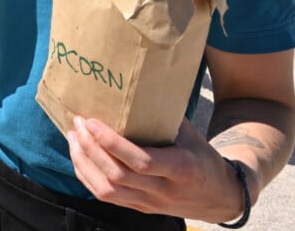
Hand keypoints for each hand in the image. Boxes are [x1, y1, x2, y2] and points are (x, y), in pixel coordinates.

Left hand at [67, 117, 244, 222]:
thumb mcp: (190, 134)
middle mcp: (164, 190)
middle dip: (91, 148)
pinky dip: (87, 176)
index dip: (112, 143)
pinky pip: (106, 196)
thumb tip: (135, 86)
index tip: (92, 122)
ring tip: (73, 137)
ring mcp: (150, 203)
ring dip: (84, 163)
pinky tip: (79, 156)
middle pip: (118, 175)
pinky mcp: (140, 208)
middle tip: (78, 123)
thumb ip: (164, 116)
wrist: (220, 196)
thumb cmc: (201, 156)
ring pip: (107, 190)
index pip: (141, 161)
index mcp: (181, 168)